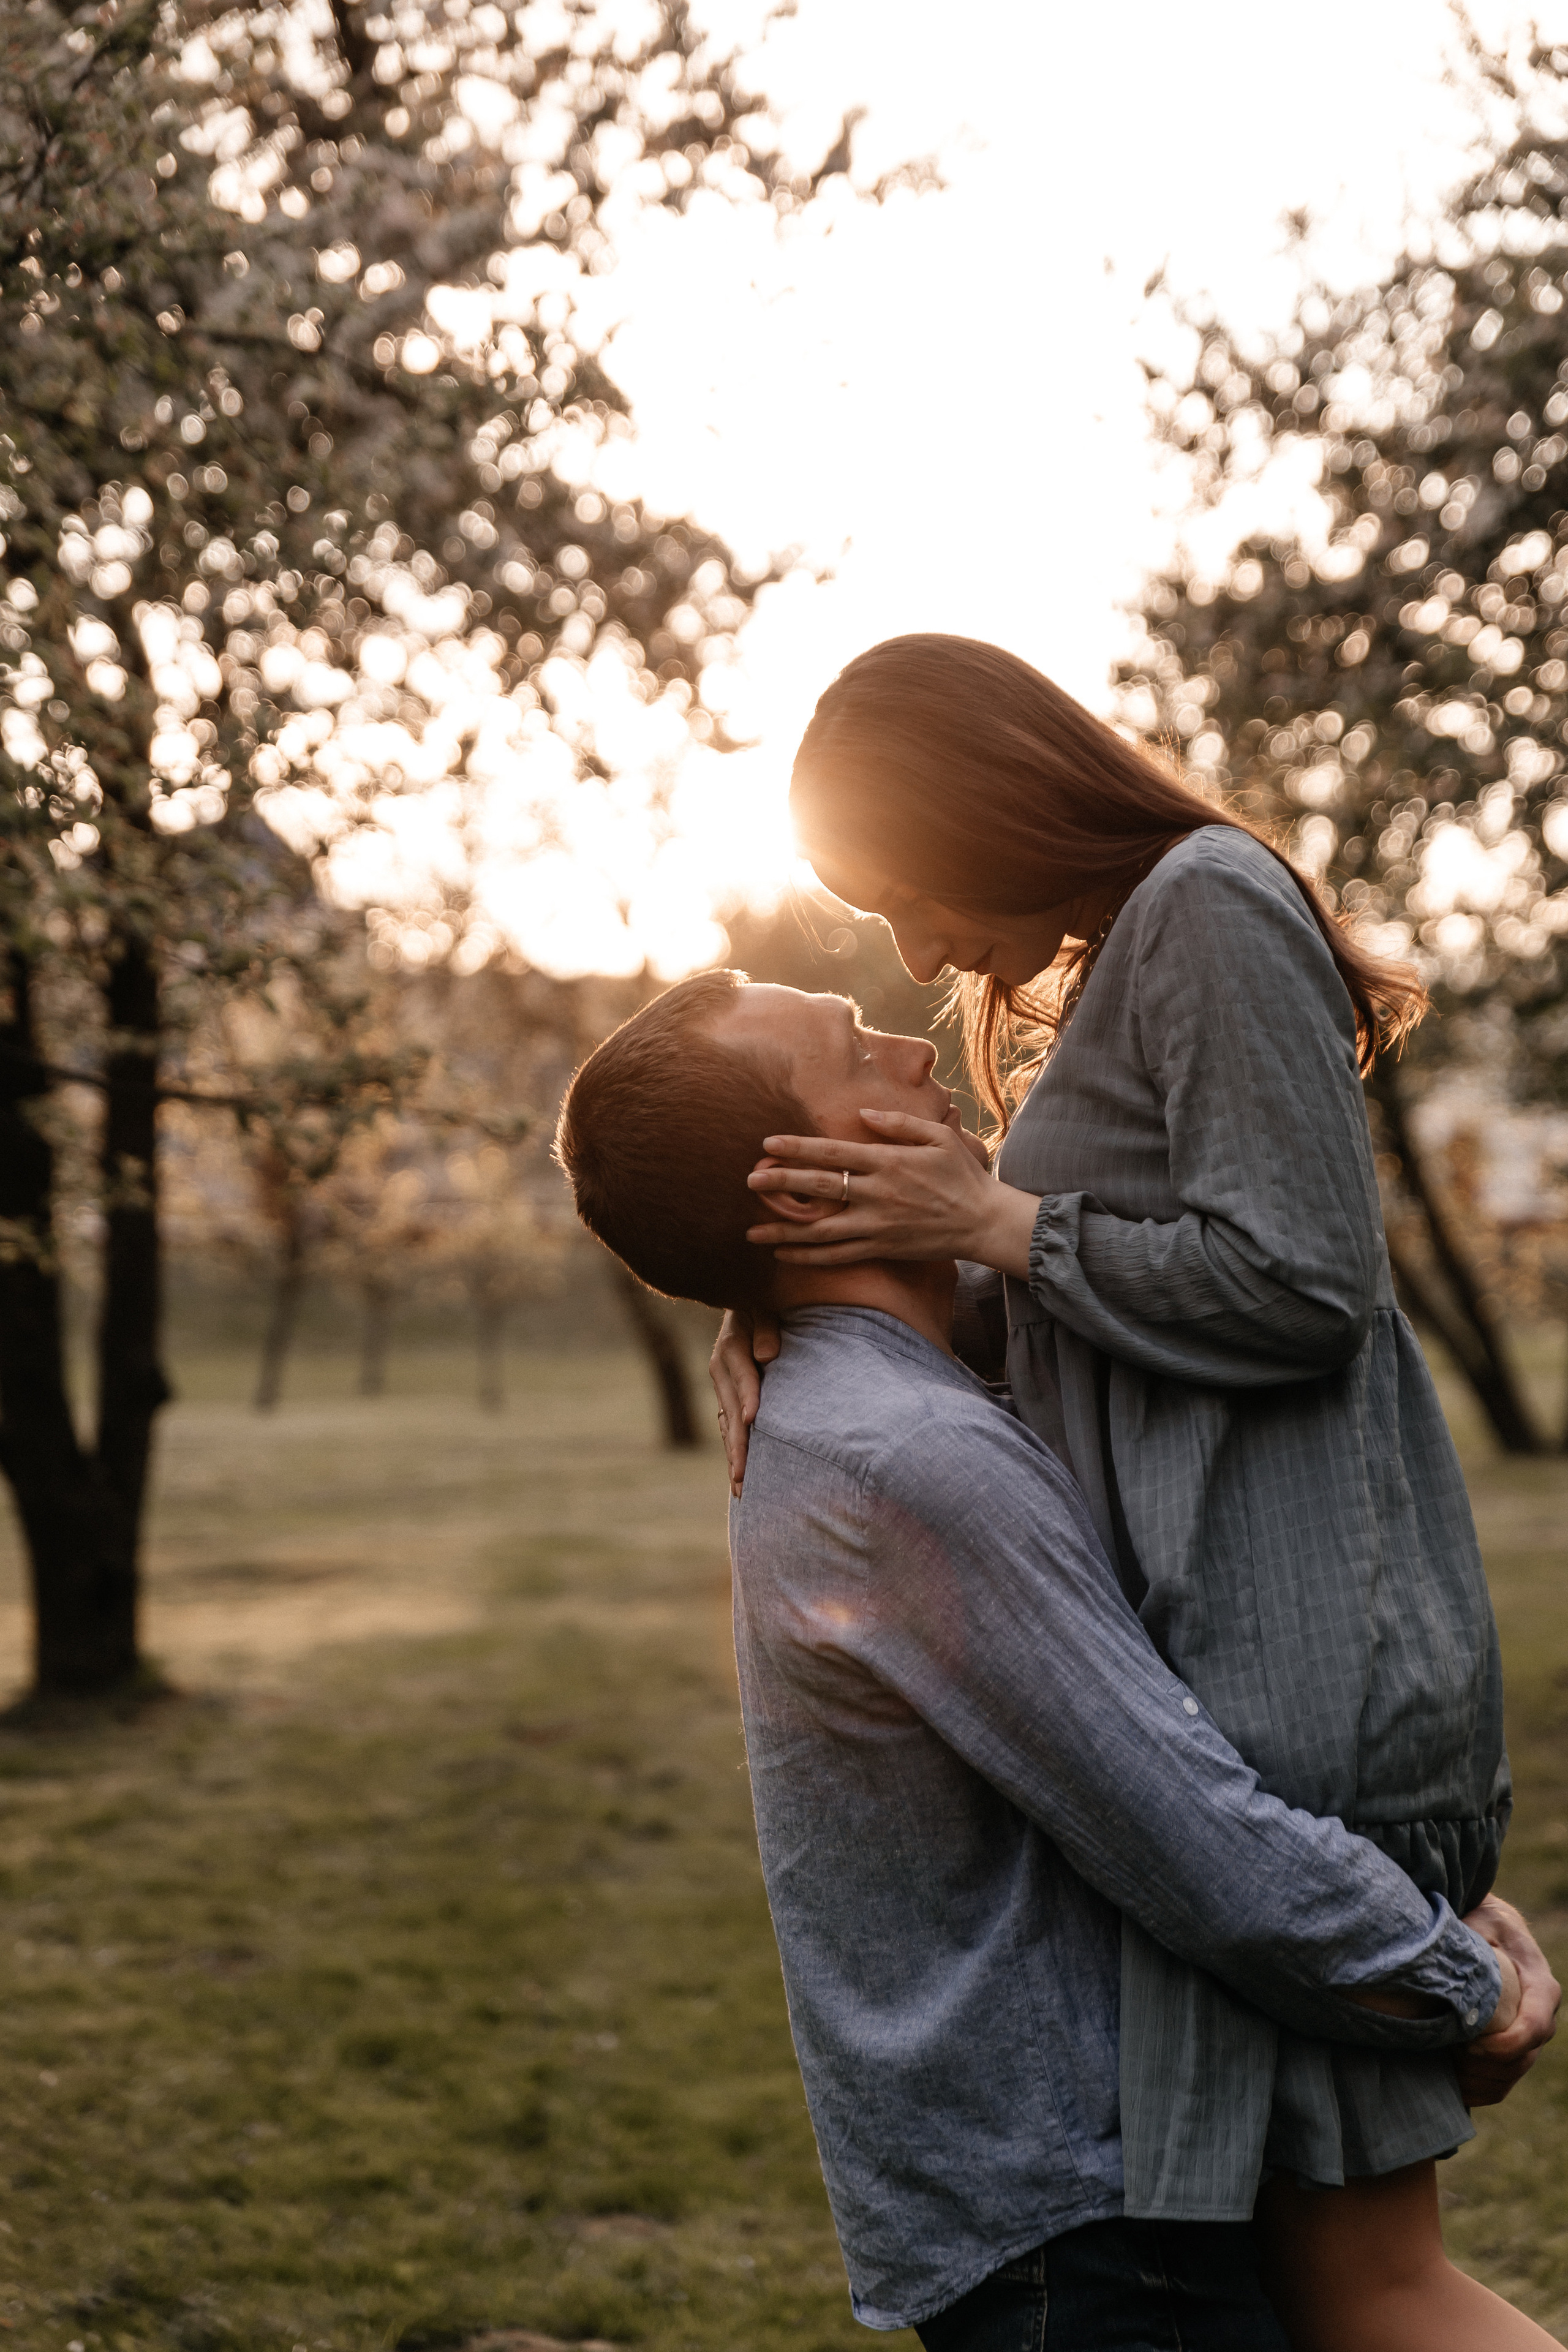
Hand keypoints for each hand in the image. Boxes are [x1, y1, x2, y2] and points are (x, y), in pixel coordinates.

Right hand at [709, 1307, 779, 1495]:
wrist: (747, 1300)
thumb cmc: (763, 1301)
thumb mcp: (764, 1304)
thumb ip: (767, 1326)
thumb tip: (768, 1355)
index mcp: (731, 1346)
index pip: (742, 1375)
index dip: (748, 1396)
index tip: (754, 1419)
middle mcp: (721, 1370)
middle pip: (730, 1411)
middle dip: (737, 1443)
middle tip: (742, 1476)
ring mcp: (722, 1386)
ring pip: (727, 1425)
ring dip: (733, 1455)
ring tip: (740, 1487)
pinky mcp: (727, 1396)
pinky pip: (728, 1426)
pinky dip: (734, 1448)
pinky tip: (739, 1475)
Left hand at [745, 1109, 1038, 1274]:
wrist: (984, 1222)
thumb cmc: (962, 1175)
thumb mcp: (938, 1136)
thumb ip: (899, 1123)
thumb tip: (863, 1114)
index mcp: (888, 1162)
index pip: (833, 1152)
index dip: (798, 1148)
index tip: (768, 1145)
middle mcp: (877, 1194)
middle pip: (819, 1187)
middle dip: (780, 1184)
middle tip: (748, 1181)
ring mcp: (877, 1225)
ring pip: (820, 1230)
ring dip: (783, 1231)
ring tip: (750, 1232)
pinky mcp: (881, 1248)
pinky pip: (837, 1256)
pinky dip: (808, 1257)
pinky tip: (784, 1256)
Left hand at [1456, 1894, 1560, 2106]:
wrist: (1490, 1926)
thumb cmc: (1482, 1922)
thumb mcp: (1481, 1922)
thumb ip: (1475, 1943)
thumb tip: (1451, 1969)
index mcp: (1541, 1987)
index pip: (1534, 2027)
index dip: (1504, 2045)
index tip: (1469, 2045)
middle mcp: (1540, 2016)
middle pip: (1522, 2059)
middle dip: (1484, 2065)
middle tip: (1447, 2053)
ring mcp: (1527, 2036)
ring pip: (1510, 2075)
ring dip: (1477, 2080)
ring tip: (1444, 2064)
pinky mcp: (1511, 2048)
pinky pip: (1500, 2083)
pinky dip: (1476, 2089)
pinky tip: (1448, 2080)